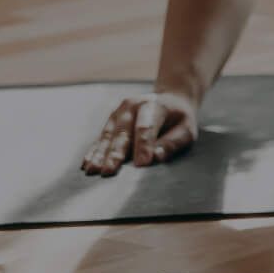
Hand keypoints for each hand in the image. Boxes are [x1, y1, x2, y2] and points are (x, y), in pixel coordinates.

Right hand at [80, 91, 199, 175]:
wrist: (170, 101)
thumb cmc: (178, 120)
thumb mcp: (186, 129)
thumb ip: (173, 142)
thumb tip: (157, 157)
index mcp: (154, 105)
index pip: (146, 127)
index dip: (144, 146)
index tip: (142, 164)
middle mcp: (132, 106)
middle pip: (123, 132)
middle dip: (116, 153)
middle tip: (109, 171)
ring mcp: (118, 113)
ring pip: (108, 136)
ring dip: (100, 154)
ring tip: (93, 170)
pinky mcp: (110, 121)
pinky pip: (100, 138)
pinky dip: (94, 151)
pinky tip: (87, 163)